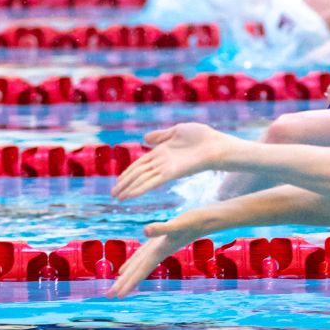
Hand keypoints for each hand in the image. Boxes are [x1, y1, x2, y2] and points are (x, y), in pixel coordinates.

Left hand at [107, 219, 201, 298]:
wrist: (211, 219)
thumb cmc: (196, 221)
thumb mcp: (178, 224)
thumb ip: (161, 228)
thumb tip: (145, 230)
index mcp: (159, 251)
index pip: (141, 270)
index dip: (128, 282)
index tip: (116, 296)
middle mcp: (159, 251)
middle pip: (138, 270)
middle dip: (124, 282)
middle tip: (109, 296)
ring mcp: (161, 246)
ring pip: (141, 262)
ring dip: (130, 272)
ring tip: (118, 281)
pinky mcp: (163, 238)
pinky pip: (145, 252)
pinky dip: (137, 258)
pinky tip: (133, 261)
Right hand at [112, 123, 236, 200]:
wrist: (216, 144)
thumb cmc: (202, 137)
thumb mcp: (177, 131)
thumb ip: (161, 136)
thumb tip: (145, 138)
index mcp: (161, 152)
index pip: (140, 164)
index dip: (128, 173)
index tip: (117, 182)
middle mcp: (161, 163)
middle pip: (138, 174)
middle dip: (125, 184)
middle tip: (113, 195)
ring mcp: (166, 169)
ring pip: (142, 180)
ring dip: (129, 189)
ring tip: (118, 198)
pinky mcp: (172, 173)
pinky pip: (152, 182)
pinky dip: (140, 189)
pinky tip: (130, 195)